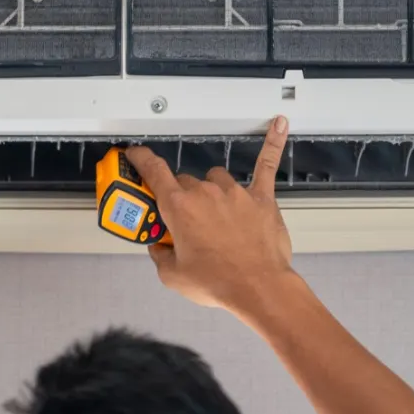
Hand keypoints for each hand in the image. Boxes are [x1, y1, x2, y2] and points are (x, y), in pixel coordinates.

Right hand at [125, 116, 297, 319]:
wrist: (258, 288)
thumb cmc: (218, 282)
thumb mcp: (173, 276)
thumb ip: (160, 257)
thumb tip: (159, 249)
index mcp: (179, 208)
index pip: (154, 171)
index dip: (141, 159)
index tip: (135, 154)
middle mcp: (205, 193)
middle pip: (186, 183)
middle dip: (183, 199)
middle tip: (185, 222)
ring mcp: (235, 193)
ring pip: (216, 179)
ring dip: (212, 191)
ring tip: (215, 214)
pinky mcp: (260, 199)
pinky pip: (266, 165)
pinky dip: (272, 145)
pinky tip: (278, 125)